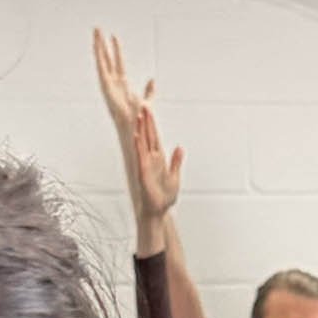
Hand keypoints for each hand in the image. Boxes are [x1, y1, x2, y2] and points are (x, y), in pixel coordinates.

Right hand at [92, 26, 149, 139]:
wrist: (134, 127)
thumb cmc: (138, 119)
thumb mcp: (147, 100)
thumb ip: (149, 90)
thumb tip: (152, 80)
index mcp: (122, 84)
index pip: (118, 62)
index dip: (116, 50)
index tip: (114, 37)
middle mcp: (113, 82)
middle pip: (107, 58)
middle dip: (103, 44)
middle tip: (99, 29)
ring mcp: (108, 83)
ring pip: (102, 60)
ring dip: (98, 45)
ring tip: (96, 31)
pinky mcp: (105, 86)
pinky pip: (101, 68)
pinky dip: (98, 56)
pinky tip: (96, 45)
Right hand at [132, 101, 183, 221]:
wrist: (158, 211)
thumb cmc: (164, 197)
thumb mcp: (175, 176)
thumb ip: (176, 161)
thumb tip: (179, 148)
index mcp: (158, 159)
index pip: (154, 137)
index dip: (153, 124)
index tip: (150, 111)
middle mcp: (150, 159)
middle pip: (148, 136)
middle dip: (147, 121)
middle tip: (144, 105)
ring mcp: (146, 164)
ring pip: (143, 142)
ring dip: (141, 129)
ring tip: (140, 116)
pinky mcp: (143, 171)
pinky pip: (140, 155)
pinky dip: (138, 145)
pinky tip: (137, 135)